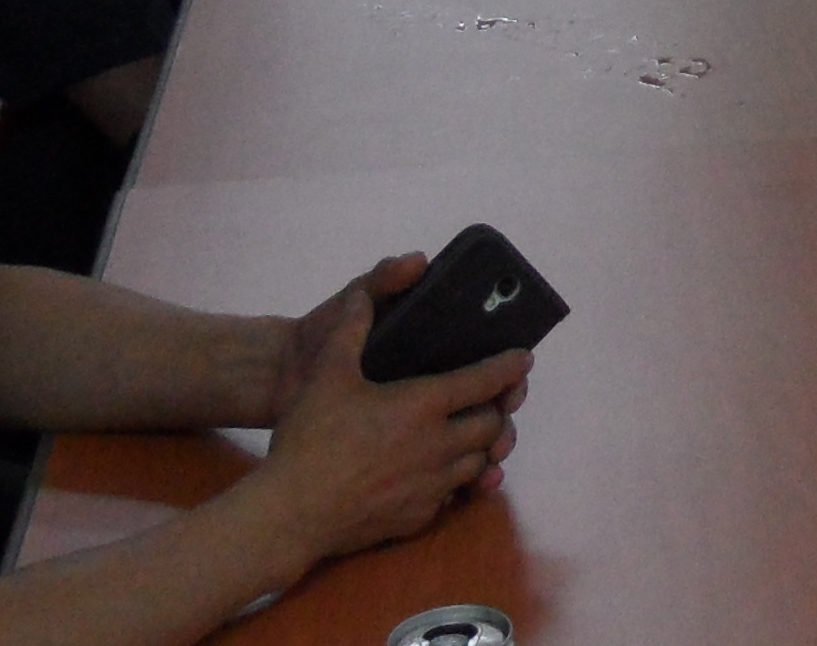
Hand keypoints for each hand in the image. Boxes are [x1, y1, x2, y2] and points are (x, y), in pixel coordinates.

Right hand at [252, 260, 527, 568]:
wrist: (292, 514)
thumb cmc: (311, 438)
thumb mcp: (327, 374)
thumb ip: (350, 331)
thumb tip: (362, 298)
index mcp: (423, 406)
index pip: (483, 382)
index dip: (507, 367)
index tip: (524, 359)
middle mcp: (438, 447)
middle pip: (491, 426)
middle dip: (499, 410)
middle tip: (495, 398)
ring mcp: (431, 487)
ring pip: (478, 464)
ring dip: (482, 447)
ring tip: (475, 434)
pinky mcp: (417, 518)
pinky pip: (452, 495)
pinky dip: (456, 480)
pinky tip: (441, 473)